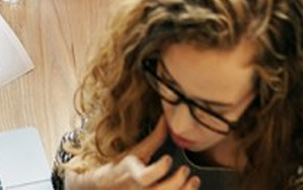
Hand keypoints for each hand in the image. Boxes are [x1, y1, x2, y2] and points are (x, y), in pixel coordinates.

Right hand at [66, 118, 199, 189]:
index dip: (159, 169)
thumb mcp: (136, 151)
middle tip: (185, 170)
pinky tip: (189, 189)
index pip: (146, 177)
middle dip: (177, 182)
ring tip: (194, 180)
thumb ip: (154, 138)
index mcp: (134, 175)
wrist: (108, 186)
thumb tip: (165, 119)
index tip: (168, 158)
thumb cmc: (123, 166)